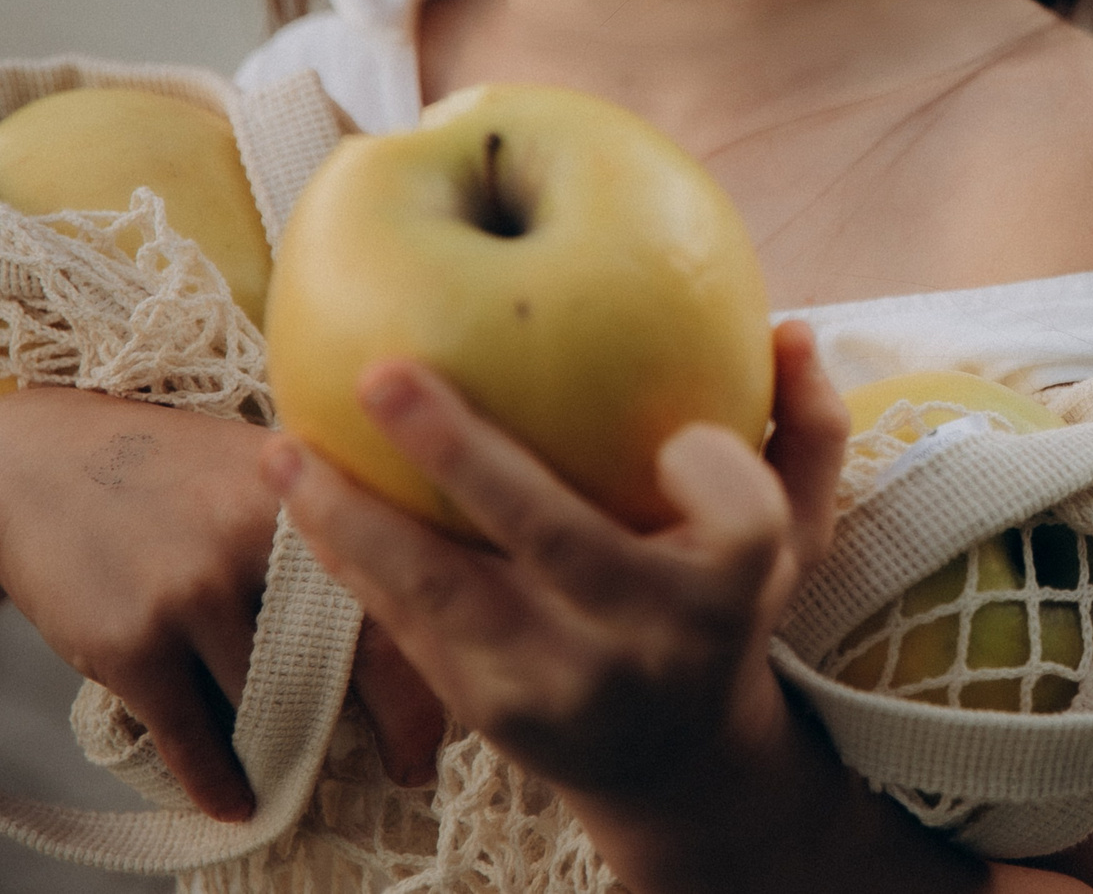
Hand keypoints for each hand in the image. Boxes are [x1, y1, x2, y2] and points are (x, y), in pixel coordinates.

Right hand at [0, 387, 444, 819]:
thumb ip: (340, 514)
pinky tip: (240, 802)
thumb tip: (431, 572)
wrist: (36, 464)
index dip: (434, 660)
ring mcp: (193, 595)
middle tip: (410, 765)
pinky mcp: (132, 644)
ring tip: (317, 769)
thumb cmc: (175, 469)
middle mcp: (259, 543)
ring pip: (272, 705)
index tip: (460, 708)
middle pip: (346, 659)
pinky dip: (219, 781)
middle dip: (390, 723)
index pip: (398, 592)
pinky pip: (194, 738)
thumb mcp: (266, 464)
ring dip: (294, 748)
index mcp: (310, 495)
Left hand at [263, 321, 850, 807]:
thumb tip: (793, 328)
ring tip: (287, 448)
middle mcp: (649, 642)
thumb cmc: (729, 608)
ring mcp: (561, 684)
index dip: (713, 466)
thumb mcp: (796, 537)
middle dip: (464, 455)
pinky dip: (348, 557)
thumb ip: (806, 430)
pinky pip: (404, 624)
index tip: (681, 434)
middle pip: (559, 540)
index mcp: (735, 591)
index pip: (740, 518)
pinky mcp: (488, 712)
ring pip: (445, 592)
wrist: (674, 764)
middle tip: (385, 373)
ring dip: (354, 517)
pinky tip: (300, 493)